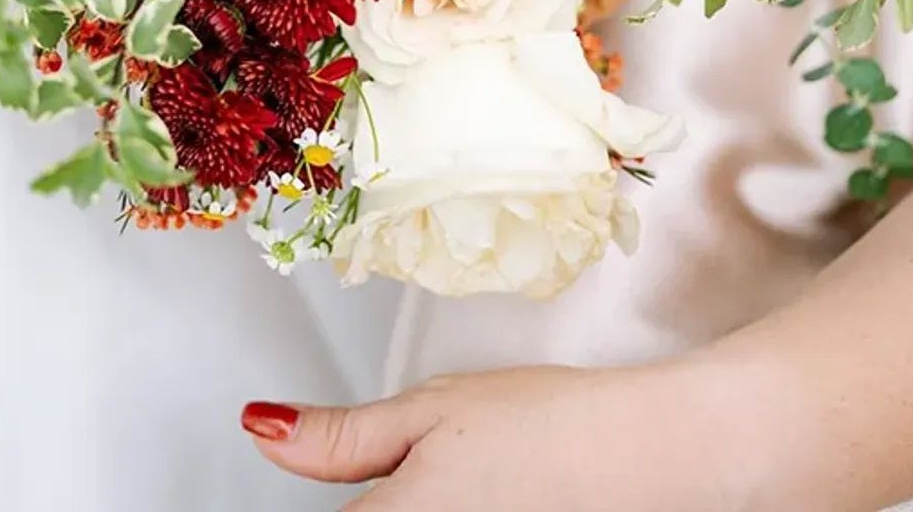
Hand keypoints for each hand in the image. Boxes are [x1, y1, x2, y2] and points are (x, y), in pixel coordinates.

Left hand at [242, 357, 774, 509]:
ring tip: (452, 487)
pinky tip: (474, 501)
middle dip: (372, 505)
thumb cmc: (548, 428)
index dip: (320, 499)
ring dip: (408, 511)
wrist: (649, 457)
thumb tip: (263, 430)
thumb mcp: (432, 410)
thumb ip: (342, 437)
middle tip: (409, 475)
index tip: (354, 476)